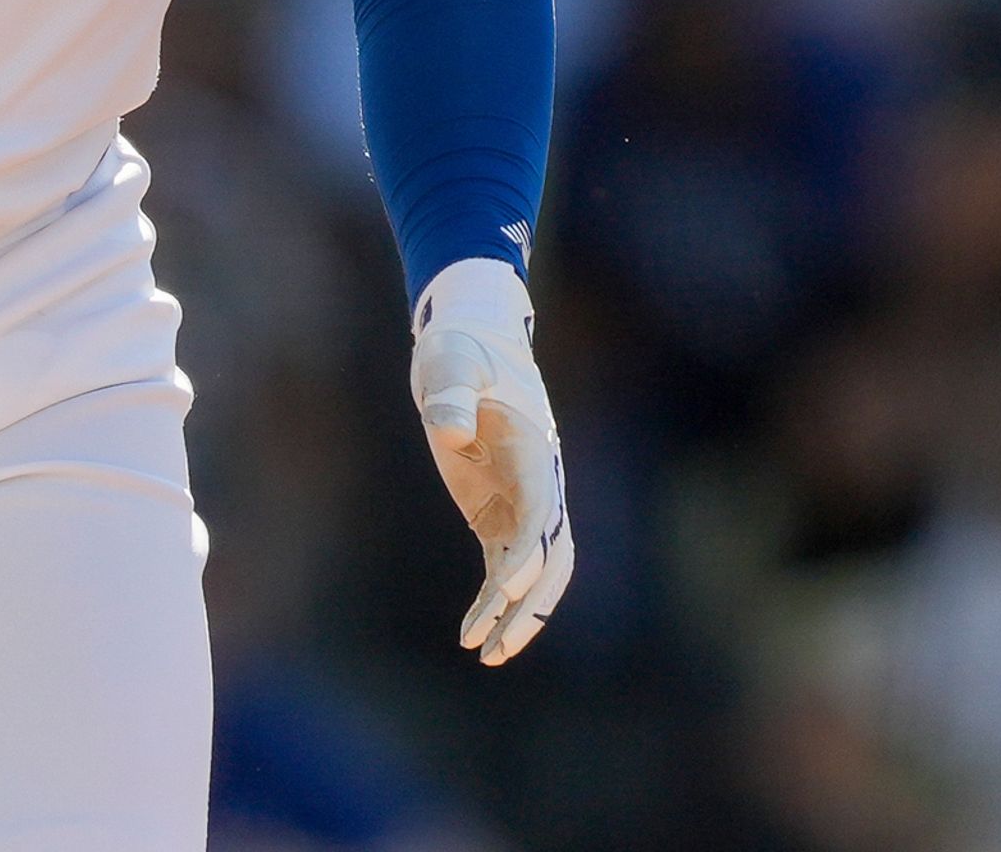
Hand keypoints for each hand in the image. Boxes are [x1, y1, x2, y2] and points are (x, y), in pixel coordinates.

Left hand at [410, 258, 570, 666]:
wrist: (469, 345)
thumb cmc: (462, 351)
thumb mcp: (451, 363)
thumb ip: (451, 393)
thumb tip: (448, 432)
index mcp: (535, 453)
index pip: (542, 513)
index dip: (530, 550)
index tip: (506, 584)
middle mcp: (539, 486)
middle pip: (552, 559)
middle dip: (530, 605)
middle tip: (497, 647)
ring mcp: (522, 503)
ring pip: (536, 574)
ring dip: (518, 616)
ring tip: (486, 656)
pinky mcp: (498, 515)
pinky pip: (504, 569)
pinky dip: (494, 601)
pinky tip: (472, 634)